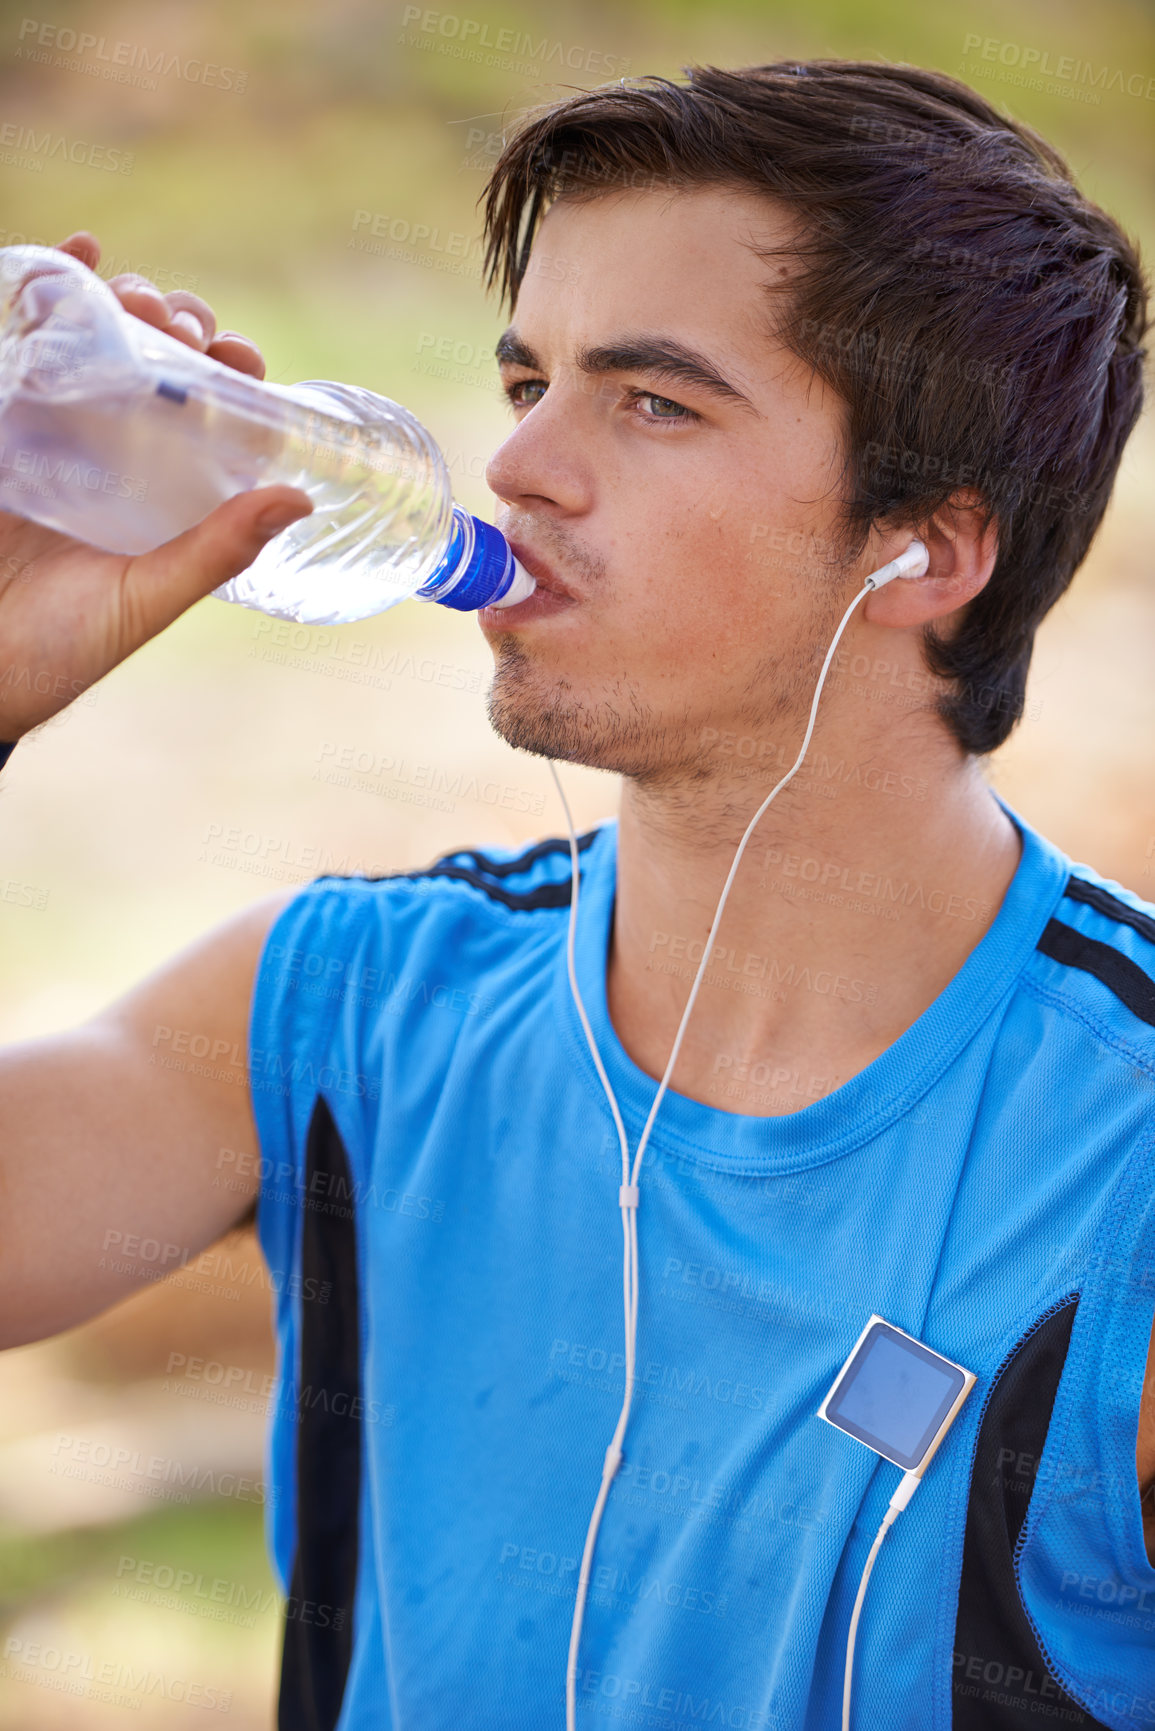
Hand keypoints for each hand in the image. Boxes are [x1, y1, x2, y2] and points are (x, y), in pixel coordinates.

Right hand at [0, 231, 312, 740]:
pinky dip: (50, 287)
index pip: (207, 415)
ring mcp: (47, 430)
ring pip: (94, 340)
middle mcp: (108, 451)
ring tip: (138, 293)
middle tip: (185, 324)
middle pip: (155, 363)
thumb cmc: (58, 650)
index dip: (231, 377)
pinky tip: (81, 251)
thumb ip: (212, 554)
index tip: (242, 358)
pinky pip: (18, 340)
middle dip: (179, 325)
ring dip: (123, 300)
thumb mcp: (142, 602)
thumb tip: (299, 500)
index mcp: (156, 490)